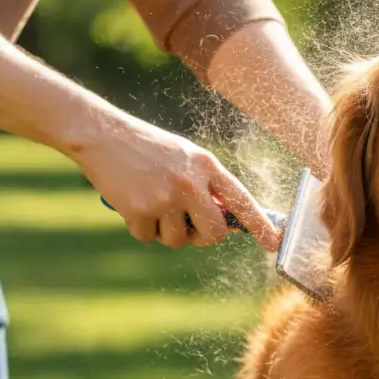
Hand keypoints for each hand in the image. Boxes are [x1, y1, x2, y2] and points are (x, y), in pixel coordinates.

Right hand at [71, 113, 282, 250]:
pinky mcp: (139, 211)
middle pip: (213, 233)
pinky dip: (141, 228)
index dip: (260, 224)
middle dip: (203, 237)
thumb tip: (227, 222)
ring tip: (153, 202)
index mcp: (207, 166)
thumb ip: (207, 185)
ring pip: (178, 239)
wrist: (103, 136)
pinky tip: (133, 204)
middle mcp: (191, 183)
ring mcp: (164, 198)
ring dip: (166, 231)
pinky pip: (149, 238)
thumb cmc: (148, 148)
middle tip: (190, 226)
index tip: (274, 243)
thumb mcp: (186, 158)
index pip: (242, 200)